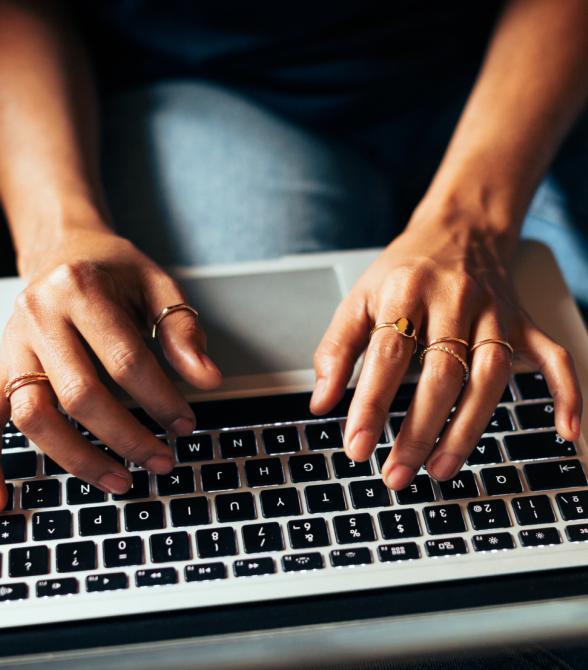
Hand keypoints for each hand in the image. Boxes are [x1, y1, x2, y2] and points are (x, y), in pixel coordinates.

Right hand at [0, 228, 220, 506]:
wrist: (62, 250)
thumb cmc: (114, 270)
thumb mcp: (157, 285)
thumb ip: (182, 330)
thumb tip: (208, 380)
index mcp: (81, 289)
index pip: (125, 359)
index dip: (160, 399)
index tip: (185, 425)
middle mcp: (40, 316)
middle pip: (80, 394)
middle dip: (127, 436)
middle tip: (163, 460)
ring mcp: (13, 344)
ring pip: (34, 415)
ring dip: (78, 457)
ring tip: (121, 480)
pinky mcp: (0, 366)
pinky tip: (4, 495)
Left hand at [311, 213, 581, 489]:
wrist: (458, 229)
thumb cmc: (404, 270)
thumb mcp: (359, 298)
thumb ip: (337, 349)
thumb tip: (322, 402)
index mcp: (407, 290)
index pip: (388, 354)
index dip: (371, 404)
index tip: (357, 446)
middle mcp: (455, 299)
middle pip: (442, 373)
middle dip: (418, 431)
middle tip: (395, 473)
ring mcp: (495, 311)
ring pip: (490, 375)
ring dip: (467, 429)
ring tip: (440, 470)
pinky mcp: (523, 321)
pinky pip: (553, 356)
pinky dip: (565, 393)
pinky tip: (564, 431)